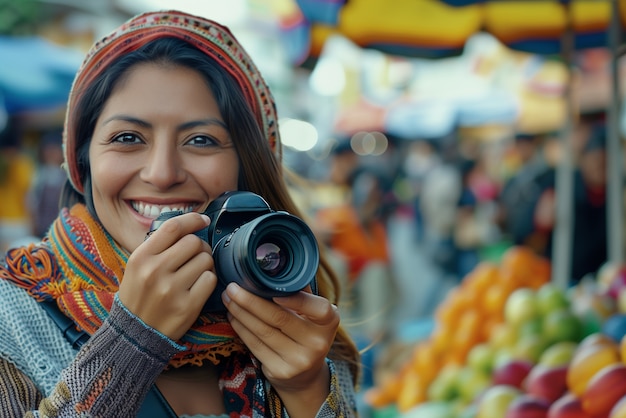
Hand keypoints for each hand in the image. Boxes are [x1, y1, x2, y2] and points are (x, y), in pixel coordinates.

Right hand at [118, 212, 216, 339]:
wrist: (133, 335)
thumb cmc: (139, 296)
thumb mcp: (137, 267)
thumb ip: (159, 246)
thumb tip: (191, 225)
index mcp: (141, 257)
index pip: (173, 227)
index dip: (193, 219)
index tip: (203, 221)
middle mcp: (155, 271)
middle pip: (194, 242)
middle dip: (200, 246)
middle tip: (196, 256)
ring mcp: (171, 290)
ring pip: (206, 259)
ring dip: (205, 264)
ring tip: (195, 273)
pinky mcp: (187, 306)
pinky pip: (210, 279)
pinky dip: (209, 280)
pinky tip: (198, 286)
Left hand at [222, 283, 338, 414]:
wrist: (306, 374)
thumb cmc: (306, 331)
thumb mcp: (313, 313)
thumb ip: (301, 292)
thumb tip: (277, 263)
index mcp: (329, 322)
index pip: (317, 308)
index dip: (295, 299)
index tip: (272, 289)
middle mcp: (317, 342)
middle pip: (279, 318)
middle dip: (250, 300)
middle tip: (232, 287)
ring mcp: (299, 360)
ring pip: (262, 331)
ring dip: (240, 313)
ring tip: (228, 299)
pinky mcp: (281, 371)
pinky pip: (255, 345)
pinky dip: (241, 328)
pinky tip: (233, 316)